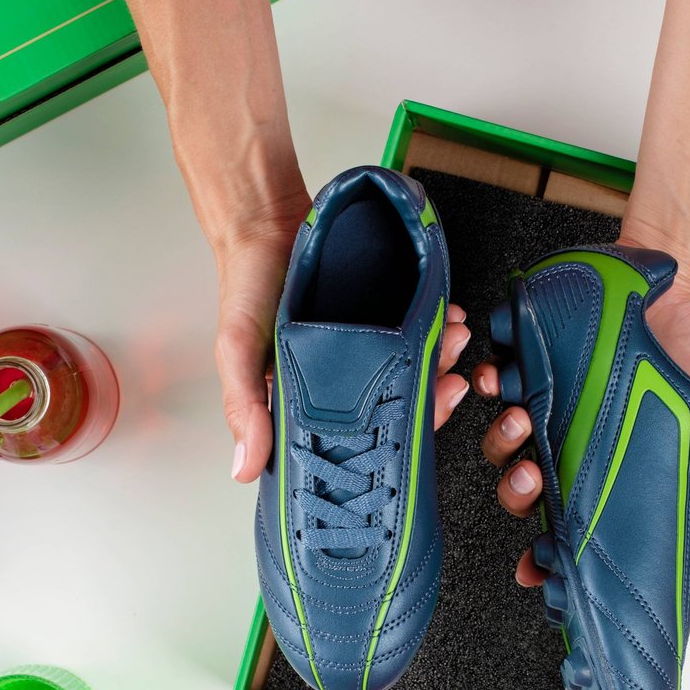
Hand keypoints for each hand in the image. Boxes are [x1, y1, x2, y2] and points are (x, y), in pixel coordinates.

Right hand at [215, 206, 471, 480]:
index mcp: (311, 401)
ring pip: (413, 363)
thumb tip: (245, 469)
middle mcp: (343, 378)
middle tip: (451, 380)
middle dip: (431, 392)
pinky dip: (436, 322)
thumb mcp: (237, 352)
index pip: (362, 434)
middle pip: (398, 401)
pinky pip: (415, 324)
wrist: (264, 221)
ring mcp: (364, 345)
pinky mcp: (379, 312)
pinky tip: (446, 314)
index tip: (423, 418)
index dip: (397, 432)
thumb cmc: (245, 289)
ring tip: (451, 337)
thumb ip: (244, 407)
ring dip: (440, 355)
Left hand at [473, 270, 689, 586]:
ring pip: (502, 439)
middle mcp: (569, 440)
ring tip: (523, 421)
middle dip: (518, 491)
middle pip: (522, 488)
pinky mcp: (535, 357)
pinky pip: (497, 377)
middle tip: (534, 477)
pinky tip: (501, 379)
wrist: (686, 288)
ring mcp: (549, 401)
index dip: (546, 550)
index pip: (568, 521)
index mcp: (605, 466)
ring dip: (502, 439)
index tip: (536, 567)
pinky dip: (491, 381)